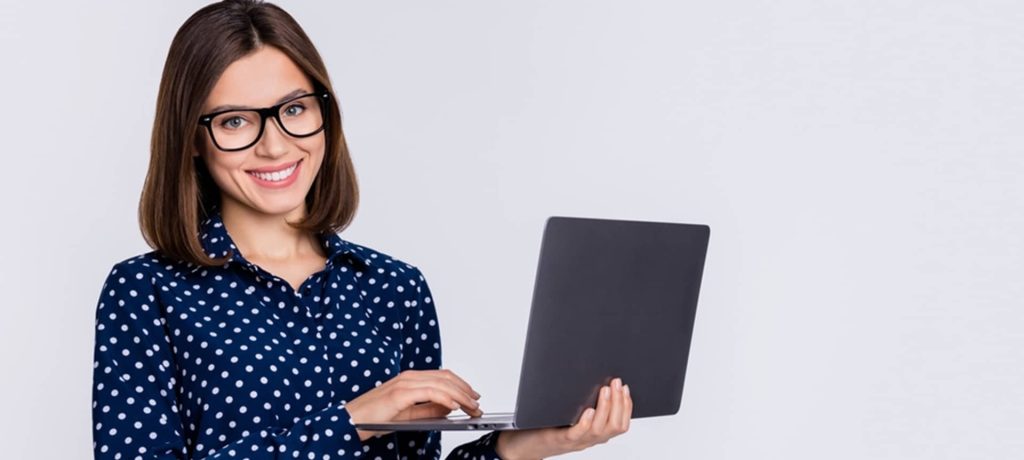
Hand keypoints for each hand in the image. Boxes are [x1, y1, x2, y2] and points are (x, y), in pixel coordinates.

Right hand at [344, 369, 483, 440]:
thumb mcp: (408, 415)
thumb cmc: (374, 418)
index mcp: (411, 379)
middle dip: (465, 391)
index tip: (474, 397)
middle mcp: (409, 377)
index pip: (443, 376)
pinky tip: (455, 407)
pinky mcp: (401, 393)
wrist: (351, 421)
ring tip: (472, 407)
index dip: (461, 385)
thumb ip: (429, 411)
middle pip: (446, 377)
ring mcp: (405, 383)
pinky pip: (430, 392)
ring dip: (460, 396)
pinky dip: (446, 398)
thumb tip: (450, 409)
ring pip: (442, 383)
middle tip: (478, 405)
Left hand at [496, 377, 632, 459]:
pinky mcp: (559, 440)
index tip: (625, 388)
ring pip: (599, 430)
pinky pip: (577, 434)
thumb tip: (596, 378)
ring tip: (606, 390)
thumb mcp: (570, 414)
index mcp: (594, 433)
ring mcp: (575, 441)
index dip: (626, 406)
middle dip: (619, 403)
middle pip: (614, 426)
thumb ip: (583, 402)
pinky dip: (585, 422)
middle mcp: (588, 439)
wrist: (522, 446)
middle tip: (617, 384)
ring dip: (606, 408)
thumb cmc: (546, 428)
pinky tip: (588, 410)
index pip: (620, 424)